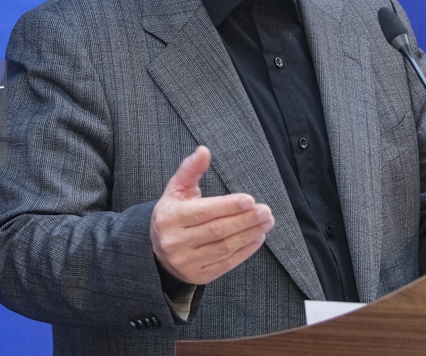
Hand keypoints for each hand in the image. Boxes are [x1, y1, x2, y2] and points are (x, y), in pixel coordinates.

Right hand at [150, 146, 274, 284]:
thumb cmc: (174, 213)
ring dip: (249, 234)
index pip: (204, 212)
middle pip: (217, 230)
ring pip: (223, 248)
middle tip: (266, 211)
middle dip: (245, 220)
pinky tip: (258, 238)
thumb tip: (204, 150)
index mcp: (170, 218)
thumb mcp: (176, 190)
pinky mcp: (198, 275)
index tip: (250, 200)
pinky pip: (226, 264)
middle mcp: (175, 242)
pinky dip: (245, 251)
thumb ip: (190, 169)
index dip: (228, 206)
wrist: (158, 250)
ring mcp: (186, 261)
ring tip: (266, 222)